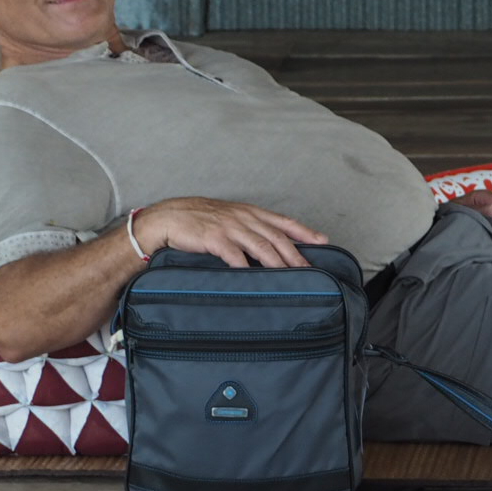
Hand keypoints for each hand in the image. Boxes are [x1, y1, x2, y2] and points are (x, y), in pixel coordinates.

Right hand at [136, 198, 326, 268]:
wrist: (168, 217)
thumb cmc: (199, 220)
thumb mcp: (230, 217)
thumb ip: (251, 228)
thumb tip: (272, 246)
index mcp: (250, 212)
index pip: (283, 222)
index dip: (305, 231)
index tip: (323, 241)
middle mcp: (244, 218)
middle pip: (277, 237)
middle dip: (296, 255)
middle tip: (311, 270)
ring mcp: (230, 228)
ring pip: (262, 246)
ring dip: (279, 263)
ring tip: (292, 276)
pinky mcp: (214, 239)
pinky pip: (235, 255)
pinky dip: (247, 267)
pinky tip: (256, 278)